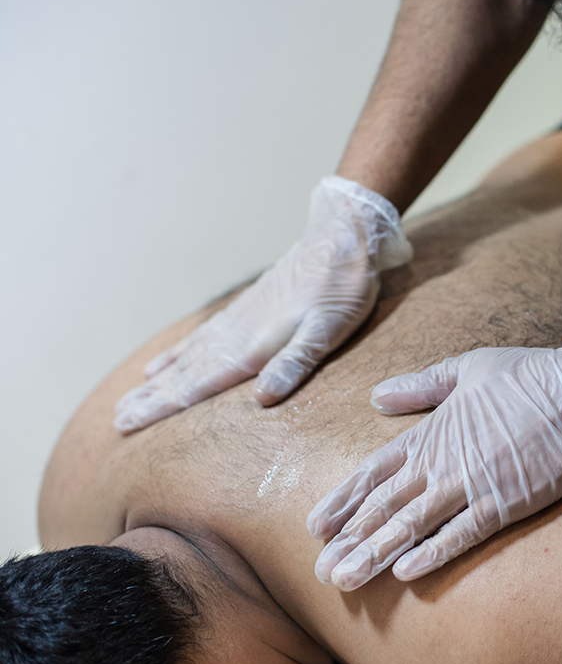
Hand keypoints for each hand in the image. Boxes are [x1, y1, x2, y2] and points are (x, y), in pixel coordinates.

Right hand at [114, 176, 412, 433]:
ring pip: (188, 355)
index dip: (164, 405)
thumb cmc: (341, 290)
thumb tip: (261, 399)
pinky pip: (201, 336)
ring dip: (159, 378)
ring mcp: (238, 320)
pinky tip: (165, 361)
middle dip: (152, 397)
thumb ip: (295, 362)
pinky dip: (178, 351)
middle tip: (118, 419)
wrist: (340, 239)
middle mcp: (238, 334)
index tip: (129, 424)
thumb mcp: (329, 330)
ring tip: (131, 395)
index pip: (200, 384)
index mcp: (255, 345)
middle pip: (186, 372)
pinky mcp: (245, 309)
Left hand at [307, 318, 561, 590]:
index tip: (316, 526)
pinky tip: (405, 572)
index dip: (344, 500)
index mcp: (430, 432)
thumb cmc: (524, 376)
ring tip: (345, 579)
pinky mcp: (505, 502)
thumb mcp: (465, 368)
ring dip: (376, 553)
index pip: (375, 471)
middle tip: (320, 569)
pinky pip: (462, 534)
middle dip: (350, 538)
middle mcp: (442, 461)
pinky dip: (433, 553)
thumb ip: (419, 385)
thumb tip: (376, 395)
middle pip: (384, 505)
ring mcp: (472, 483)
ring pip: (412, 524)